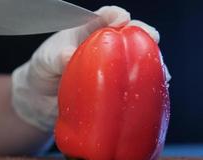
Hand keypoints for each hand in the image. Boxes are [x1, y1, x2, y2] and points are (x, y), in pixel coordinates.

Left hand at [11, 6, 170, 131]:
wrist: (43, 100)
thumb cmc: (44, 71)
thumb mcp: (44, 61)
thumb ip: (54, 56)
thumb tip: (68, 55)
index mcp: (87, 32)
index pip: (104, 17)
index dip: (115, 15)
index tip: (122, 19)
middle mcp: (105, 48)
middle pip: (130, 35)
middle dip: (144, 34)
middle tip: (152, 38)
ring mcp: (113, 68)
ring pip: (138, 59)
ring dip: (151, 61)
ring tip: (159, 68)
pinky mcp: (117, 89)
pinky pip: (134, 84)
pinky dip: (146, 86)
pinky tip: (154, 89)